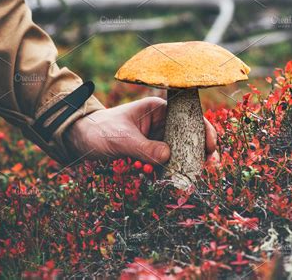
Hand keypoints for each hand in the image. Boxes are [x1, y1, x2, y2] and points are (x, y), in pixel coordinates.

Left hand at [64, 97, 217, 164]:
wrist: (81, 139)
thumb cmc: (100, 131)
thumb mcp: (121, 139)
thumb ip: (144, 148)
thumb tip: (168, 156)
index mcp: (159, 109)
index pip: (189, 117)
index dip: (204, 130)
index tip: (210, 148)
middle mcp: (163, 123)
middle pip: (190, 136)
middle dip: (200, 151)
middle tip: (208, 168)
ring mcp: (158, 138)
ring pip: (181, 151)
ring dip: (187, 164)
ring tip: (195, 179)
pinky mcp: (152, 152)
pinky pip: (168, 162)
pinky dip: (173, 172)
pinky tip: (178, 183)